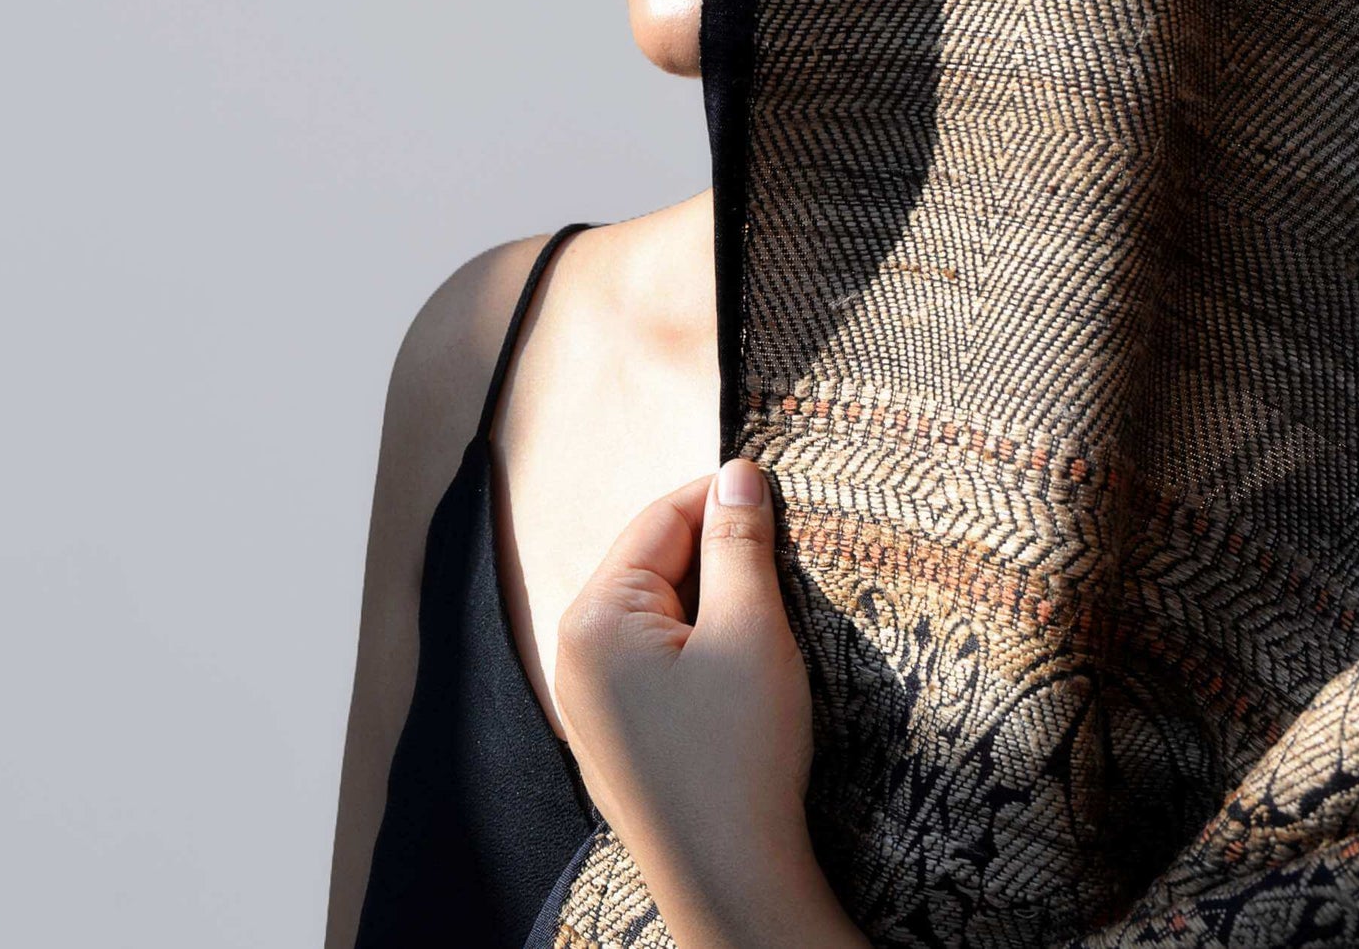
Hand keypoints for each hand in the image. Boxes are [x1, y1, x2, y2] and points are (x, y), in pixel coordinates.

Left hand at [554, 457, 817, 903]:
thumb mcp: (751, 633)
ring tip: (768, 607)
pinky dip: (696, 644)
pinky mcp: (616, 737)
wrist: (730, 885)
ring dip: (710, 598)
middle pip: (652, 563)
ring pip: (655, 612)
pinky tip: (739, 665)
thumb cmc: (739, 757)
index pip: (660, 519)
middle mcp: (575, 652)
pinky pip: (652, 660)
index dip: (722, 497)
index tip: (778, 493)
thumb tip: (738, 473)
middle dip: (716, 550)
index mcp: (595, 617)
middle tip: (783, 553)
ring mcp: (589, 701)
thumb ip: (740, 543)